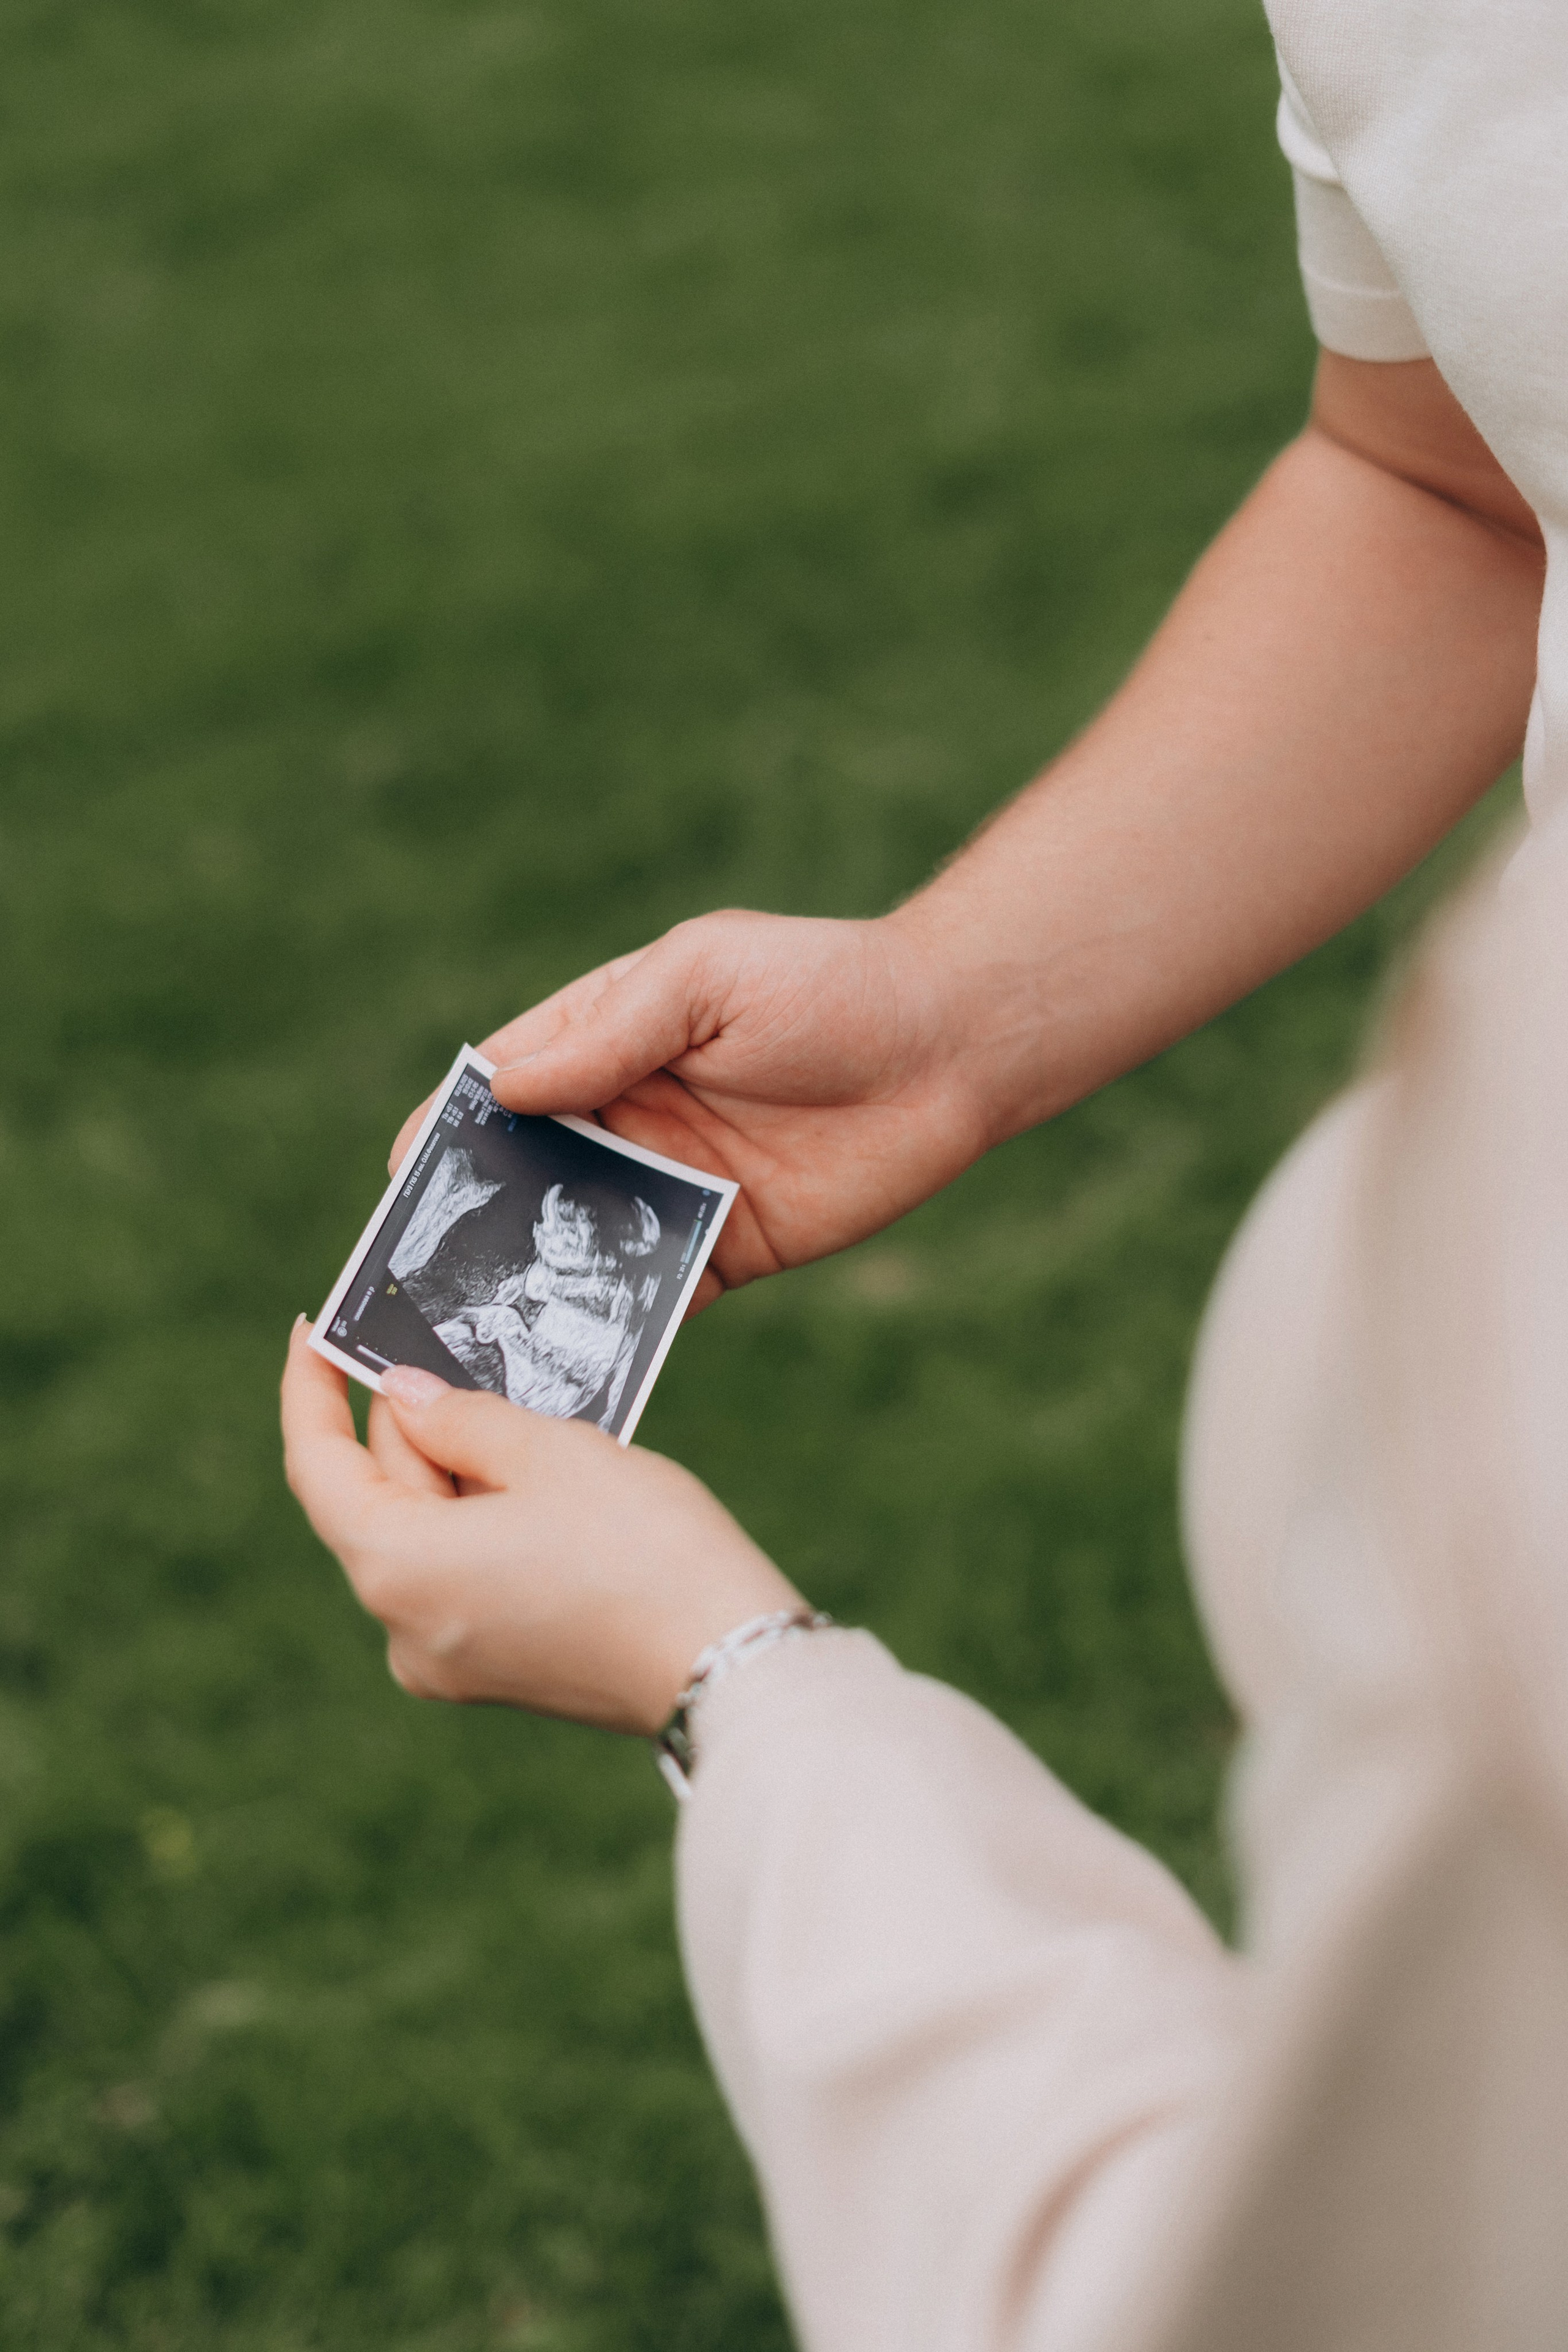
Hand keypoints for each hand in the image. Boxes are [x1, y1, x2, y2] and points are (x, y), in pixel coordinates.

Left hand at [280, 1322, 801, 1733]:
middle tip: (450, 1349)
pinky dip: (480, 1518)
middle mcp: (403, 1628)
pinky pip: (460, 1574)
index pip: (318, 1466)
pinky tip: (537, 1479)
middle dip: (408, 1423)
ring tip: (516, 1413)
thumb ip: (461, 1418)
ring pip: (423, 1535)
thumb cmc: (645, 1551)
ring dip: (455, 1469)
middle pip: (376, 1499)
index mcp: (398, 1570)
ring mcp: (447, 1660)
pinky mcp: (494, 1671)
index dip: (307, 1390)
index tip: (314, 1329)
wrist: (732, 1666)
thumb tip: (404, 1398)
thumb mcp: (552, 1454)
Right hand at [387, 912, 990, 1311]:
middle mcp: (623, 1120)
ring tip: (470, 1351)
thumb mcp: (703, 978)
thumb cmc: (826, 984)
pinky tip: (569, 1370)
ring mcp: (671, 1191)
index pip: (497, 1092)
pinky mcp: (727, 1251)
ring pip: (575, 1250)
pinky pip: (653, 1299)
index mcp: (602, 1040)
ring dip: (527, 1293)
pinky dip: (612, 1332)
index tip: (403, 1188)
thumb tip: (499, 1089)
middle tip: (414, 1293)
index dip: (444, 1137)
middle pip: (520, 1182)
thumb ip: (605, 1033)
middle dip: (469, 1231)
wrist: (951, 1046)